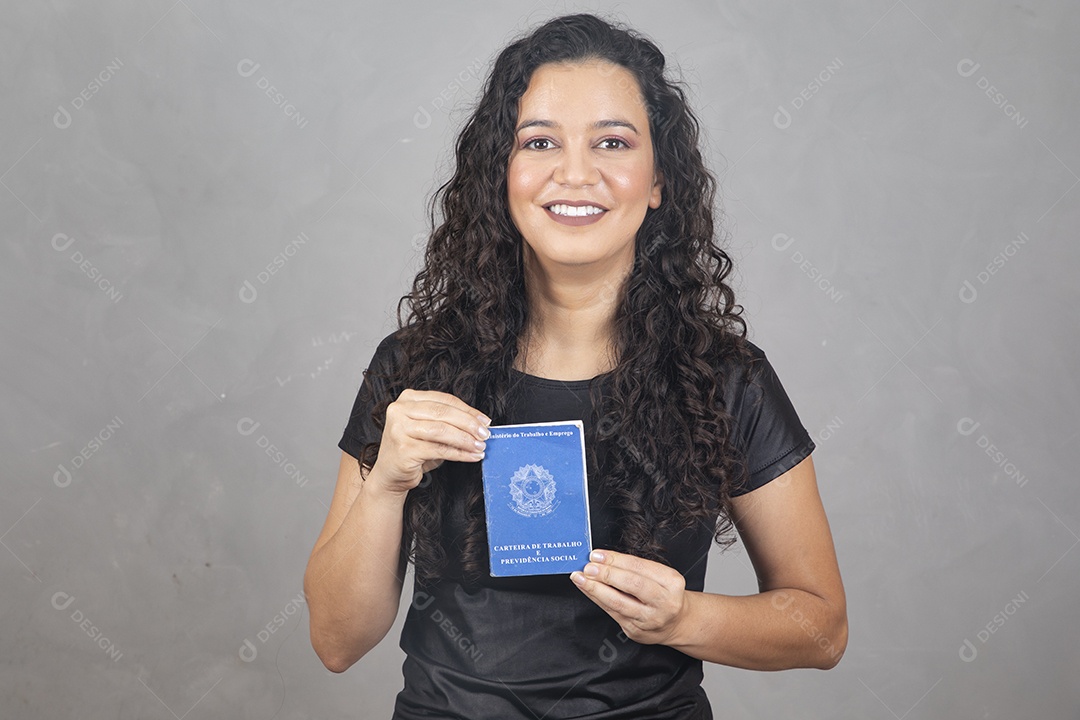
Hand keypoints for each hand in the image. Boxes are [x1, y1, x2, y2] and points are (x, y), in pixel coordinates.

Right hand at [370, 389, 490, 494]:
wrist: (390, 474)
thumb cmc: (412, 450)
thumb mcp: (429, 429)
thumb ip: (449, 421)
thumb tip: (479, 423)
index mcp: (408, 399)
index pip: (444, 400)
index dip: (467, 410)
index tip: (484, 420)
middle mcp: (400, 410)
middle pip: (443, 413)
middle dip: (469, 424)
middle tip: (485, 434)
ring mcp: (399, 429)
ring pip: (442, 431)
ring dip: (465, 440)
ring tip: (480, 446)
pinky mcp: (403, 449)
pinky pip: (439, 450)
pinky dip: (459, 453)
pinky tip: (470, 456)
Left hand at [570, 549, 690, 645]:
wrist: (676, 623)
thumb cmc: (664, 594)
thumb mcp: (660, 576)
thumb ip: (634, 567)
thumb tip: (603, 559)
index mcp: (672, 582)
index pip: (640, 567)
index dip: (616, 560)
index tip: (597, 555)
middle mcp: (664, 602)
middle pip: (632, 585)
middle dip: (606, 574)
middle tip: (589, 567)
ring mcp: (650, 619)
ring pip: (619, 602)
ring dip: (596, 588)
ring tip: (581, 578)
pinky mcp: (636, 630)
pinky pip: (612, 612)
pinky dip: (597, 599)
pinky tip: (588, 590)